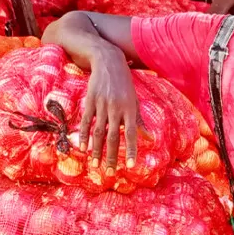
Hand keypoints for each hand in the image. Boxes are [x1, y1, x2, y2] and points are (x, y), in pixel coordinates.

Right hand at [77, 51, 141, 168]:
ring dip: (97, 150)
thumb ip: (139, 121)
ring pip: (99, 132)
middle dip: (112, 156)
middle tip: (110, 172)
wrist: (108, 61)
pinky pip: (86, 122)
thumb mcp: (134, 101)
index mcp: (130, 109)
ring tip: (96, 165)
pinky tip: (83, 149)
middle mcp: (116, 108)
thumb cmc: (124, 84)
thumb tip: (150, 139)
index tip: (131, 166)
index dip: (131, 149)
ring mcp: (102, 105)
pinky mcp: (90, 101)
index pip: (131, 133)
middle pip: (113, 137)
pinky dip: (84, 136)